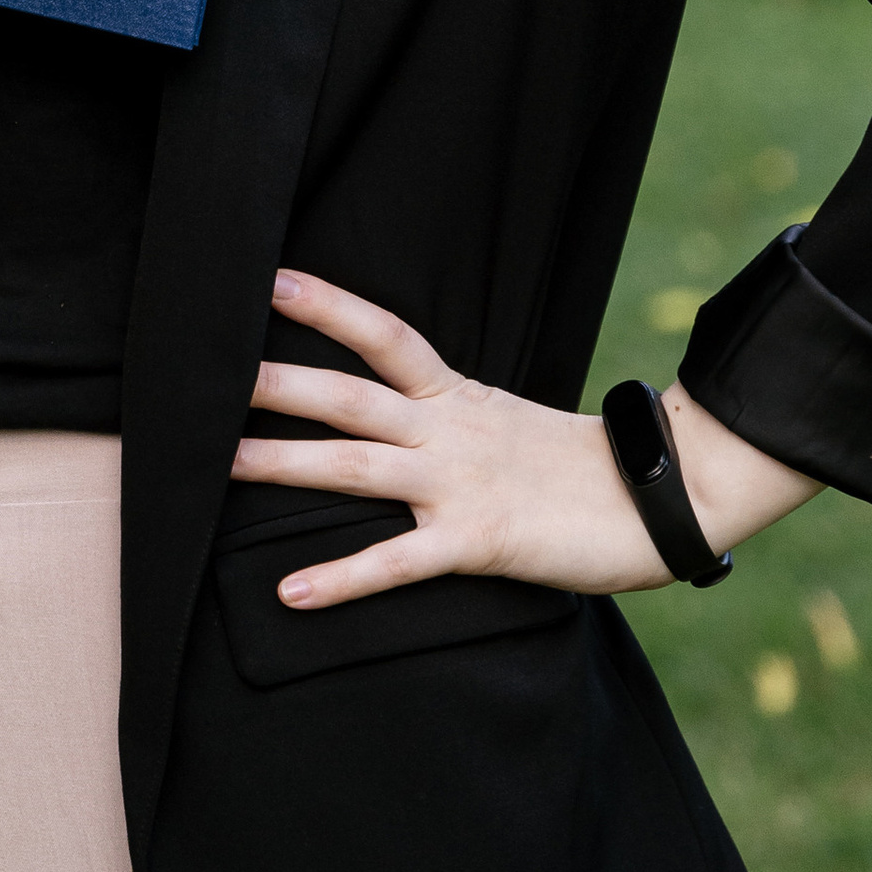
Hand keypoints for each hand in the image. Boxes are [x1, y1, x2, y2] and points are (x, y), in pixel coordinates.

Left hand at [232, 270, 818, 608]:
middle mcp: (452, 432)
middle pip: (351, 395)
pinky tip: (291, 593)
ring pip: (358, 467)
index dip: (328, 307)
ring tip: (217, 461)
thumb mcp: (510, 427)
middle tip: (206, 368)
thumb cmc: (585, 471)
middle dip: (278, 381)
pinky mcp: (479, 541)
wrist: (665, 500)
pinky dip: (342, 578)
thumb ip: (453, 423)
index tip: (270, 279)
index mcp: (461, 399)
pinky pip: (398, 561)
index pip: (386, 337)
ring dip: (283, 464)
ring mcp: (462, 484)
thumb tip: (404, 421)